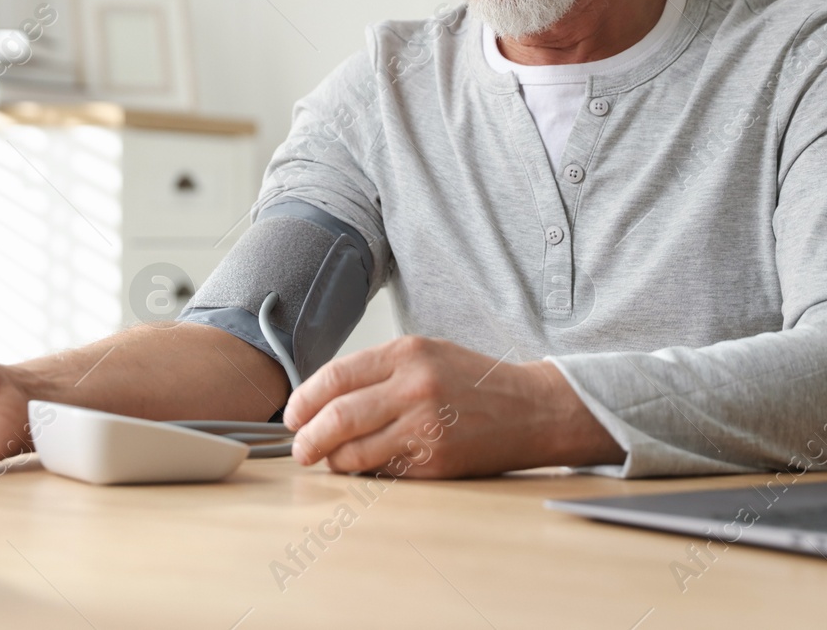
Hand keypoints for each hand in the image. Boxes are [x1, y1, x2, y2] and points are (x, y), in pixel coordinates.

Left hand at [281, 335, 621, 477]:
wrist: (532, 409)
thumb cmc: (475, 381)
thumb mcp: (427, 354)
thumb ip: (379, 370)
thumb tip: (324, 398)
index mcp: (408, 353)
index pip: (335, 376)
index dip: (304, 399)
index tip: (294, 414)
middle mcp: (413, 387)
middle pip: (337, 417)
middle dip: (307, 437)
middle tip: (300, 447)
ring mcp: (425, 427)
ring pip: (354, 451)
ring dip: (331, 460)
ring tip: (326, 460)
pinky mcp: (435, 462)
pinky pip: (382, 471)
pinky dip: (364, 472)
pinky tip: (362, 468)